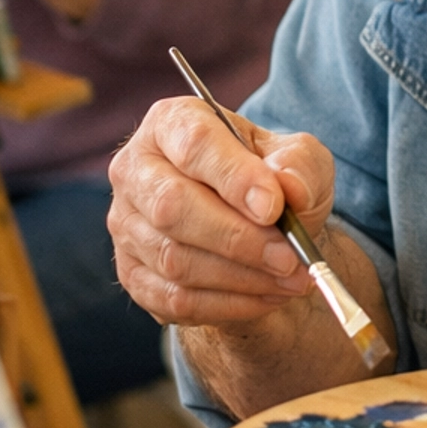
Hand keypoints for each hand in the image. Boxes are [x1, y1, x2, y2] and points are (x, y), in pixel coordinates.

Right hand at [108, 94, 335, 326]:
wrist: (253, 225)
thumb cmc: (269, 180)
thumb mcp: (298, 158)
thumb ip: (299, 165)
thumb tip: (289, 188)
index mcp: (171, 123)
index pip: (194, 144)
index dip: (234, 178)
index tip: (274, 207)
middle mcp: (136, 170)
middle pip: (172, 207)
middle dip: (238, 239)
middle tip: (289, 257)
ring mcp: (127, 224)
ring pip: (174, 258)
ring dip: (240, 276)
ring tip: (290, 278)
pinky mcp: (132, 273)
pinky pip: (174, 299)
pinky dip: (227, 304)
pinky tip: (266, 296)